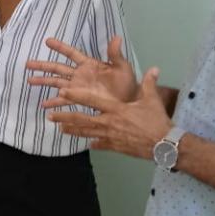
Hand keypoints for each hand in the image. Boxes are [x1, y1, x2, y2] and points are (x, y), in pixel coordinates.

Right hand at [27, 35, 136, 107]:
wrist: (129, 102)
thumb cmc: (127, 83)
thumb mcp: (122, 67)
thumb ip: (116, 54)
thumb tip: (117, 37)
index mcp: (89, 64)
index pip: (72, 53)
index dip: (60, 47)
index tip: (47, 41)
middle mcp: (79, 75)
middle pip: (57, 68)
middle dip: (43, 66)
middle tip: (28, 64)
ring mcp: (77, 87)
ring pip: (56, 83)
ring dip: (43, 82)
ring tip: (30, 81)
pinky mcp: (78, 99)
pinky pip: (64, 100)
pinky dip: (54, 102)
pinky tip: (44, 105)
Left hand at [46, 68, 172, 159]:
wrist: (164, 144)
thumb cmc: (157, 120)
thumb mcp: (152, 100)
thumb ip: (149, 83)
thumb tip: (154, 68)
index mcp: (116, 109)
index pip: (91, 100)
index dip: (75, 95)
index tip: (62, 92)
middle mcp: (109, 122)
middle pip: (82, 119)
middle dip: (65, 117)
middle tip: (50, 116)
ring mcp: (110, 136)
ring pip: (87, 133)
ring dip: (72, 131)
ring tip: (60, 129)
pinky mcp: (115, 147)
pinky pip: (101, 144)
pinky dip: (94, 143)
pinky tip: (88, 144)